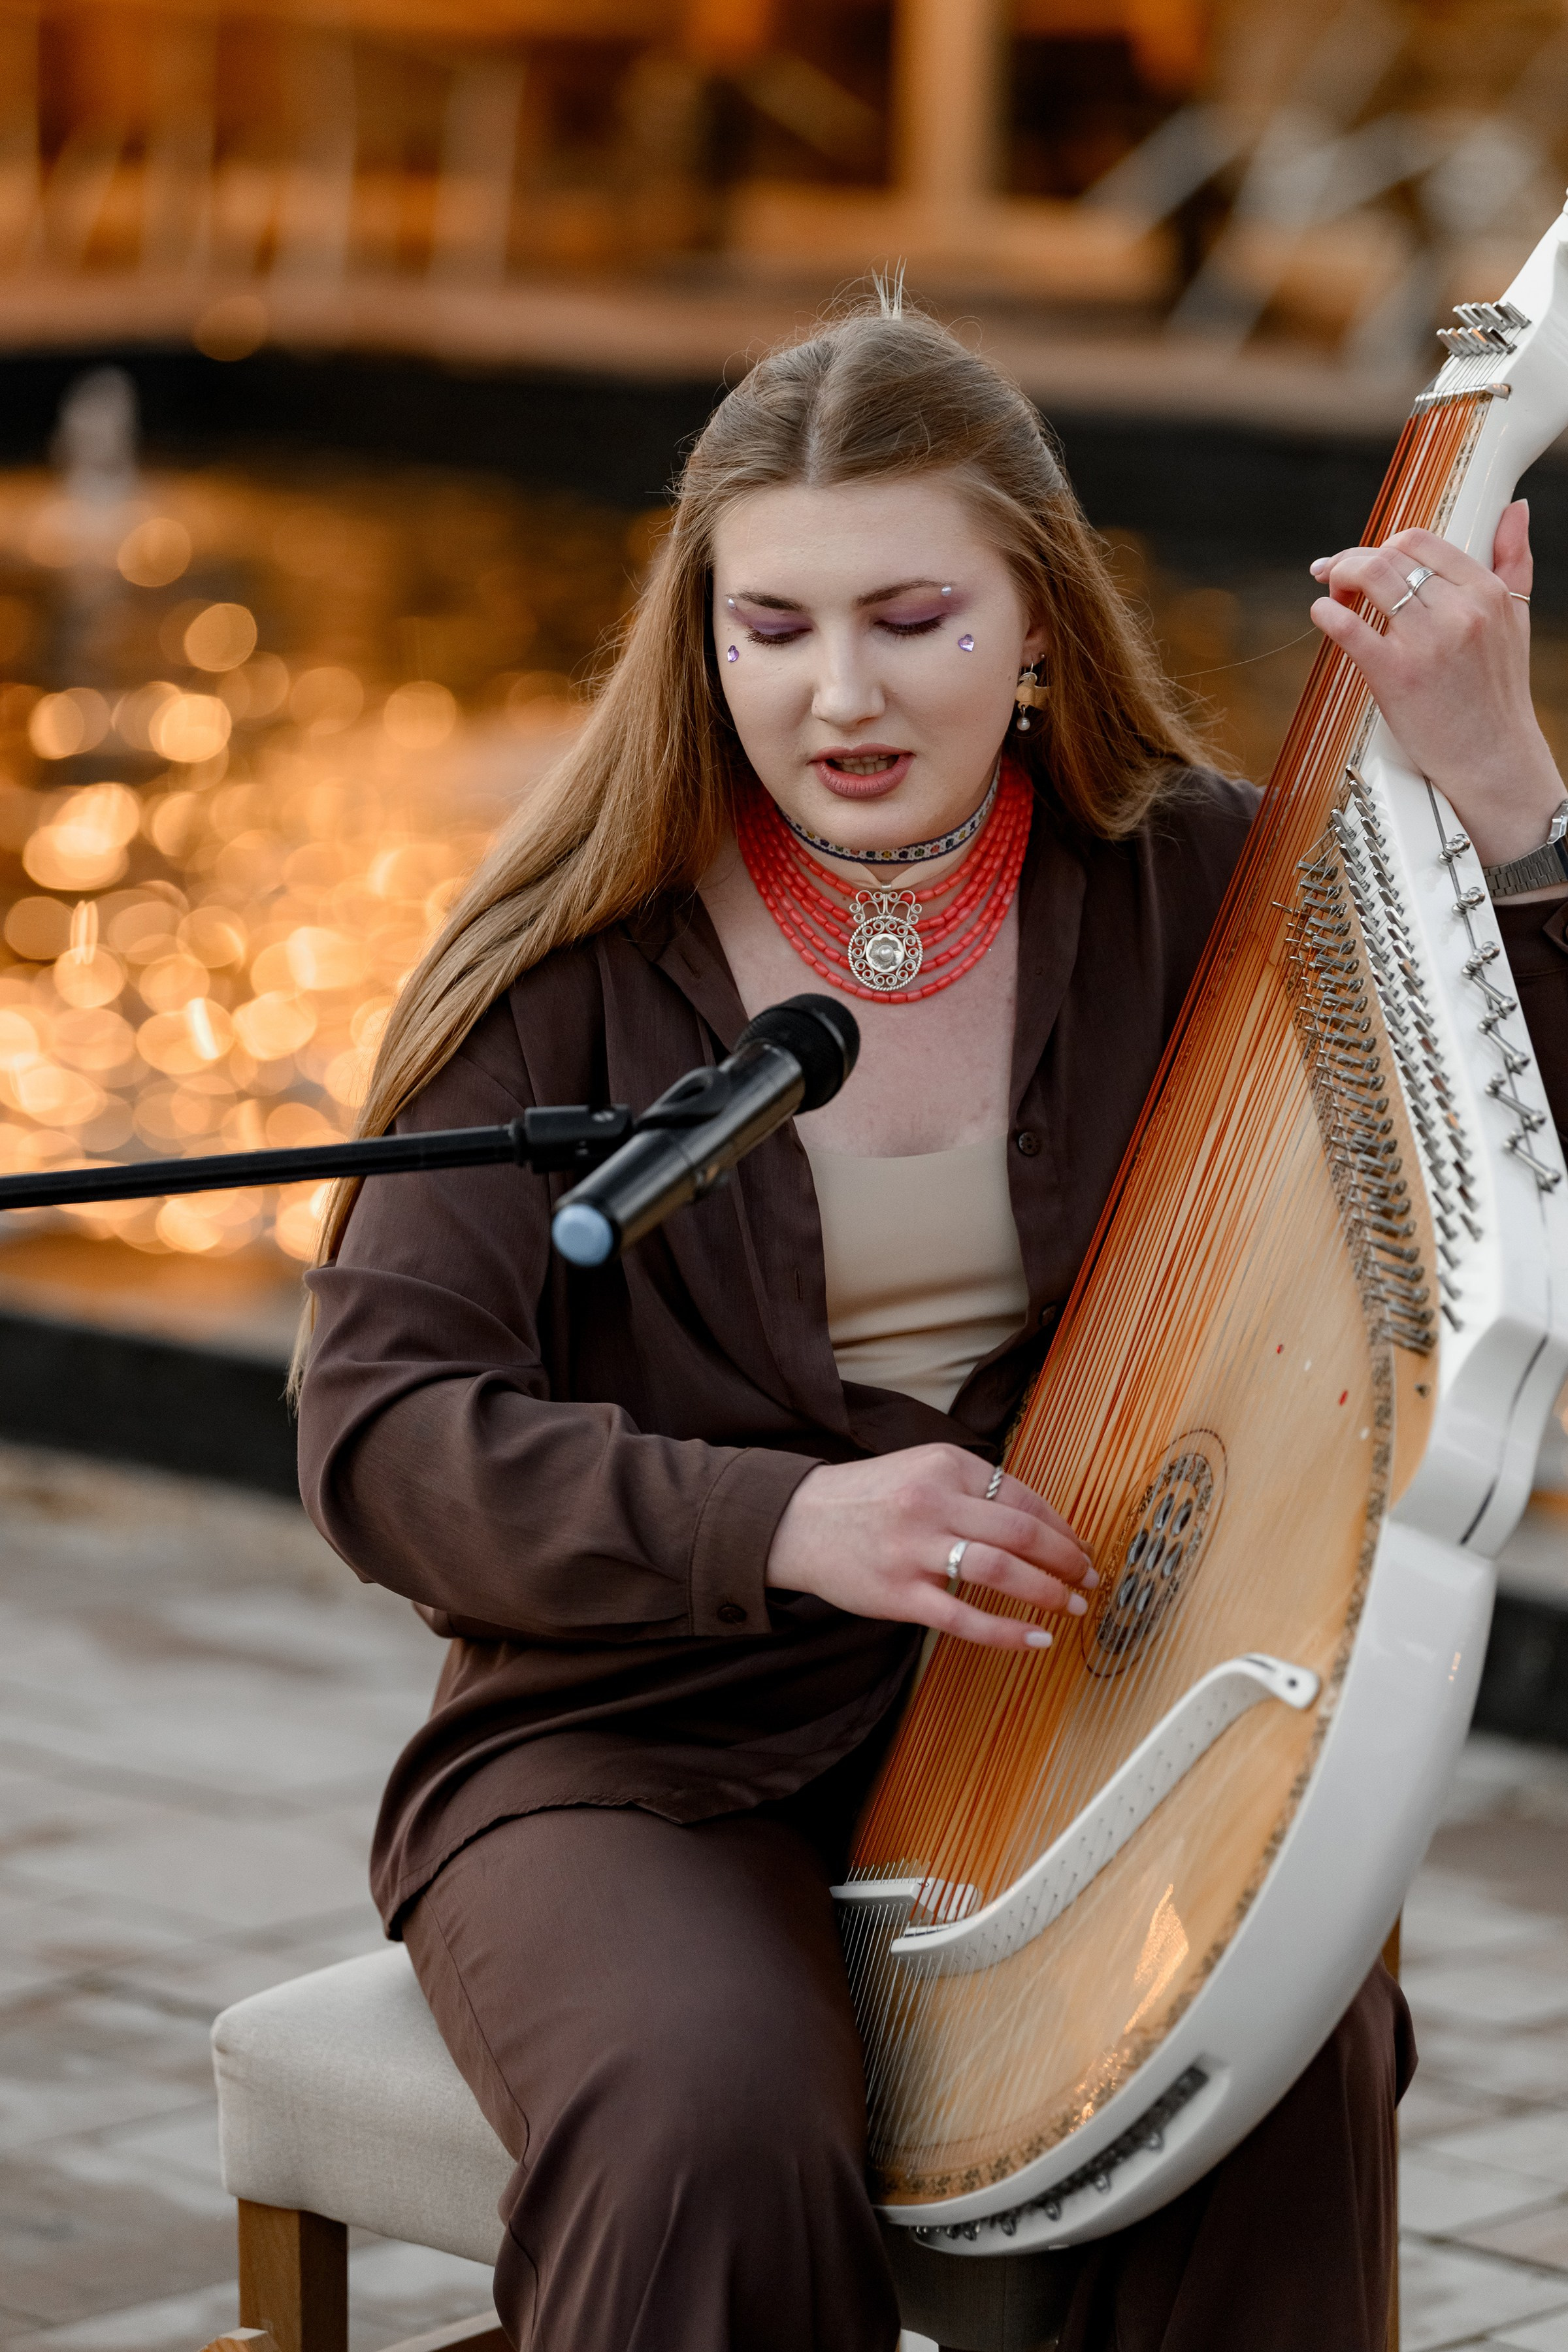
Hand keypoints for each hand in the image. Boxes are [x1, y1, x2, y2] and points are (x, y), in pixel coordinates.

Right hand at [766, 1444, 1097, 1650]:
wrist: (799, 1520)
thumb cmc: (869, 1498)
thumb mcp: (921, 1469)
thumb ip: (972, 1487)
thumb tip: (1039, 1522)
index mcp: (944, 1464)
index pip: (1022, 1497)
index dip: (1062, 1527)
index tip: (1083, 1548)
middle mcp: (932, 1501)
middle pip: (1021, 1533)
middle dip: (1066, 1559)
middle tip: (1090, 1578)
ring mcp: (914, 1549)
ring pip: (1000, 1572)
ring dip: (1048, 1592)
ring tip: (1072, 1605)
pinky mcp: (898, 1594)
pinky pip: (965, 1619)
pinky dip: (1008, 1633)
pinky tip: (1036, 1641)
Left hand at [1308, 501, 1566, 882]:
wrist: (1491, 759)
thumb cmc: (1497, 694)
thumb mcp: (1516, 620)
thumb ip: (1514, 560)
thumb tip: (1516, 510)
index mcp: (1487, 592)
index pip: (1422, 541)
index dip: (1386, 545)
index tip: (1370, 559)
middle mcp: (1460, 611)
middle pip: (1390, 556)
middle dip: (1354, 559)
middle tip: (1337, 574)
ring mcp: (1426, 642)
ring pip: (1370, 579)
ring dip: (1339, 578)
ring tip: (1332, 592)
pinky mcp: (1395, 675)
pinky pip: (1349, 628)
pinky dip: (1327, 613)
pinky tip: (1323, 614)